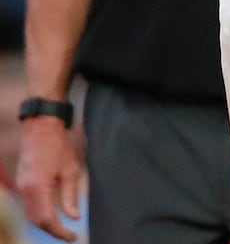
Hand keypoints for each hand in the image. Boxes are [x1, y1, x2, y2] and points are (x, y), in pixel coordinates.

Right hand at [16, 117, 81, 240]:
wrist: (40, 129)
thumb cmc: (59, 147)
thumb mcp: (70, 171)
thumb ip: (70, 196)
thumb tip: (74, 217)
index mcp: (39, 187)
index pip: (47, 220)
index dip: (60, 232)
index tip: (73, 237)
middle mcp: (26, 190)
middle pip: (36, 221)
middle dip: (53, 231)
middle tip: (70, 236)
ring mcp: (21, 187)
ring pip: (31, 215)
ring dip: (45, 224)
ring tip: (63, 229)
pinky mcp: (22, 184)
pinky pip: (29, 206)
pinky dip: (40, 214)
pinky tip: (53, 216)